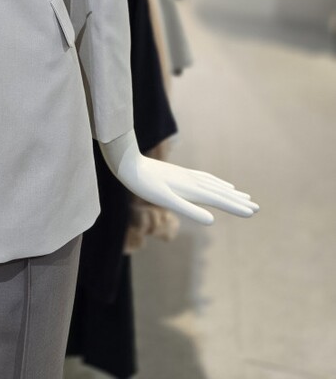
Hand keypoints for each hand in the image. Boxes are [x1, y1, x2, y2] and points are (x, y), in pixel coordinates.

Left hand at [99, 129, 258, 224]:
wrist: (128, 164)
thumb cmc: (145, 185)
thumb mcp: (165, 200)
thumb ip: (188, 209)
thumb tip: (212, 221)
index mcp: (191, 190)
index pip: (219, 200)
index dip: (236, 207)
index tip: (253, 212)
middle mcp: (192, 181)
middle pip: (220, 192)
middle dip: (237, 201)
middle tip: (256, 207)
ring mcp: (185, 176)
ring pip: (213, 184)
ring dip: (228, 191)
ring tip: (242, 195)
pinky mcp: (178, 173)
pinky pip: (203, 178)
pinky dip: (214, 182)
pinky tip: (214, 183)